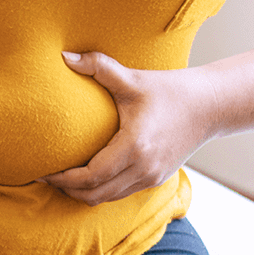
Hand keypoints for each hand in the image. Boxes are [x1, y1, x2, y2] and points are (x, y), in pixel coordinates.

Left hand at [40, 51, 218, 205]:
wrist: (211, 105)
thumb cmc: (170, 90)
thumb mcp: (133, 79)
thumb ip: (99, 67)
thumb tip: (64, 56)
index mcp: (134, 147)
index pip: (89, 176)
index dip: (62, 179)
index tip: (42, 171)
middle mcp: (143, 168)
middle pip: (94, 195)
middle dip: (66, 190)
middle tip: (46, 176)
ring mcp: (151, 177)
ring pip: (106, 198)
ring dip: (82, 192)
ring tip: (62, 178)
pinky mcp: (156, 180)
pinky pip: (120, 193)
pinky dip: (100, 190)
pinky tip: (86, 176)